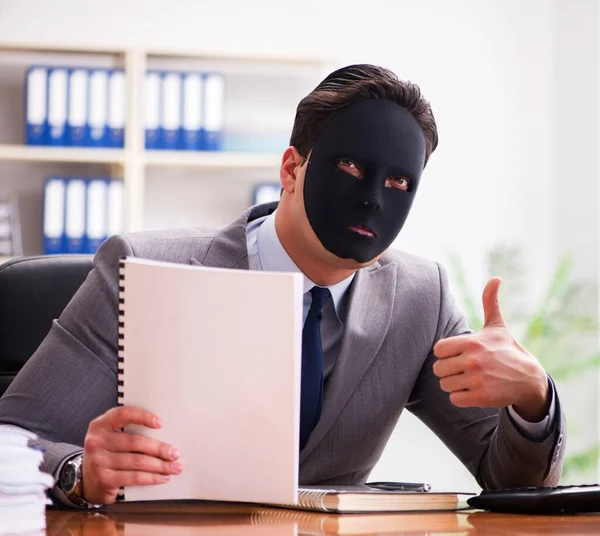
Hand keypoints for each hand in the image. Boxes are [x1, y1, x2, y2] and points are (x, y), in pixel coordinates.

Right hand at [82, 406, 181, 504]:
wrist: (87, 481)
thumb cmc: (108, 454)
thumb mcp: (112, 437)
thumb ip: (129, 430)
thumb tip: (164, 433)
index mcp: (100, 425)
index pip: (123, 414)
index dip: (143, 417)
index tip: (161, 423)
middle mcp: (97, 441)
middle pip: (135, 442)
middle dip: (160, 448)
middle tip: (175, 453)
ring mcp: (98, 461)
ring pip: (137, 461)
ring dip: (160, 465)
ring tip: (174, 467)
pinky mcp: (104, 479)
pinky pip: (134, 477)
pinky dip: (151, 478)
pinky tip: (162, 477)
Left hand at [433, 277, 549, 420]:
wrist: (529, 378)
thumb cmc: (507, 349)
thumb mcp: (497, 326)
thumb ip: (490, 302)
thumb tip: (496, 278)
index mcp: (472, 342)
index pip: (438, 350)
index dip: (445, 353)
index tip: (456, 354)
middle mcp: (474, 360)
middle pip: (438, 369)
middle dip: (447, 370)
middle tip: (461, 369)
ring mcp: (478, 380)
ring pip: (445, 385)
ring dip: (453, 384)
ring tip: (467, 379)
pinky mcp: (481, 397)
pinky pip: (455, 398)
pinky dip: (460, 396)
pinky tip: (472, 390)